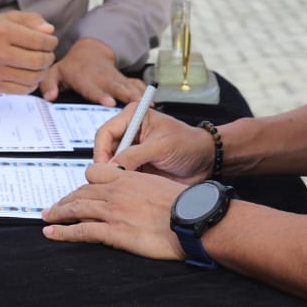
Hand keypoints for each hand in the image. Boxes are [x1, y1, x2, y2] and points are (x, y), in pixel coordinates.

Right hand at [0, 11, 56, 93]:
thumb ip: (30, 20)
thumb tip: (50, 31)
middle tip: (47, 54)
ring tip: (40, 65)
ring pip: (32, 78)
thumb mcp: (6, 18)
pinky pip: (22, 90)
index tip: (51, 42)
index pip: (39, 41)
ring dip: (42, 72)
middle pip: (38, 61)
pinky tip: (29, 75)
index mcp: (2, 32)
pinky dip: (32, 84)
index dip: (51, 42)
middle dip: (49, 58)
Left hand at [38, 38, 144, 104]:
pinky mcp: (124, 80)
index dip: (101, 95)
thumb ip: (49, 85)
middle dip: (125, 96)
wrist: (89, 51)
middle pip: (115, 87)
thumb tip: (50, 97)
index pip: (92, 87)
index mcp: (84, 78)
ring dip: (139, 96)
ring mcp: (114, 79)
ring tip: (149, 106)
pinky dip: (144, 92)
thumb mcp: (54, 73)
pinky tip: (152, 102)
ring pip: (128, 87)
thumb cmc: (71, 67)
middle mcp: (102, 78)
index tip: (110, 102)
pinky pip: (136, 85)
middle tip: (135, 107)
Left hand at [42, 162, 185, 260]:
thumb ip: (143, 188)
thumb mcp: (161, 186)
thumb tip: (142, 197)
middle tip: (53, 207)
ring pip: (76, 209)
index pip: (94, 174)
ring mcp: (113, 211)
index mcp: (127, 178)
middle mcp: (116, 191)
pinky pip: (81, 230)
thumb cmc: (185, 205)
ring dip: (58, 213)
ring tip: (46, 218)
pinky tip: (51, 233)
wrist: (193, 219)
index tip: (78, 192)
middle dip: (65, 200)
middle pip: (81, 193)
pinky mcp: (113, 231)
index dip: (84, 185)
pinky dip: (62, 232)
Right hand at [94, 107, 212, 182]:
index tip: (103, 169)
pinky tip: (127, 190)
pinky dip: (121, 182)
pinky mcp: (136, 165)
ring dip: (113, 176)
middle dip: (105, 166)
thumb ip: (135, 155)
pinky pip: (121, 175)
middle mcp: (129, 132)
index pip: (105, 133)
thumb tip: (111, 167)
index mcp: (133, 116)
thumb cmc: (188, 144)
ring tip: (119, 187)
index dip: (101, 151)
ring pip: (111, 164)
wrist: (205, 161)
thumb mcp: (161, 147)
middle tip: (108, 182)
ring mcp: (132, 150)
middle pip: (104, 149)